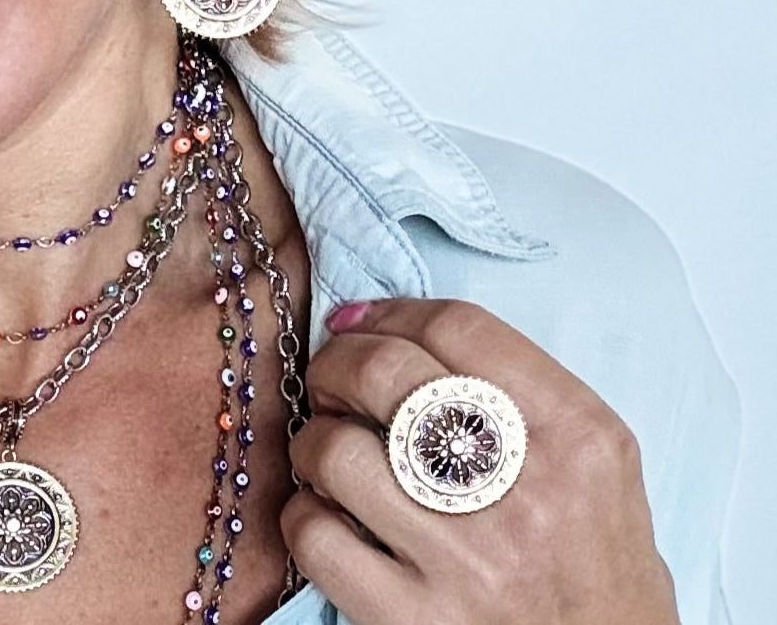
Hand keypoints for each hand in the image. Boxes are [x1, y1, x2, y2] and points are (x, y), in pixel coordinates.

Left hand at [280, 298, 679, 624]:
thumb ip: (522, 393)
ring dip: (315, 439)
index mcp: (578, 436)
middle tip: (330, 379)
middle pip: (387, 371)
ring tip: (327, 452)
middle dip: (336, 361)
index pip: (459, 327)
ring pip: (337, 449)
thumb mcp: (600, 467)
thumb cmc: (601, 570)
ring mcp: (466, 560)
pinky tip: (327, 517)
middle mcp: (524, 491)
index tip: (360, 319)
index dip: (391, 312)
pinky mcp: (414, 622)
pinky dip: (305, 514)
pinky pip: (317, 537)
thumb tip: (401, 332)